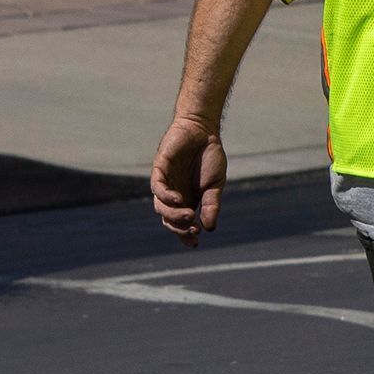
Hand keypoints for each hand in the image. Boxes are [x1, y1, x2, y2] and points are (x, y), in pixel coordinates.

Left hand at [151, 116, 226, 246]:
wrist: (203, 132)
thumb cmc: (209, 157)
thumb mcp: (215, 186)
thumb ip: (212, 205)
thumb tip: (210, 228)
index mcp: (187, 200)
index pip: (181, 223)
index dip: (186, 235)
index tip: (196, 242)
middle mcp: (174, 194)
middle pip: (168, 219)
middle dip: (179, 228)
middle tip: (192, 230)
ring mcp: (165, 182)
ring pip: (161, 206)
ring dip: (173, 214)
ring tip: (189, 215)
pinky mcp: (160, 169)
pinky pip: (157, 187)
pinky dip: (165, 196)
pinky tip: (178, 199)